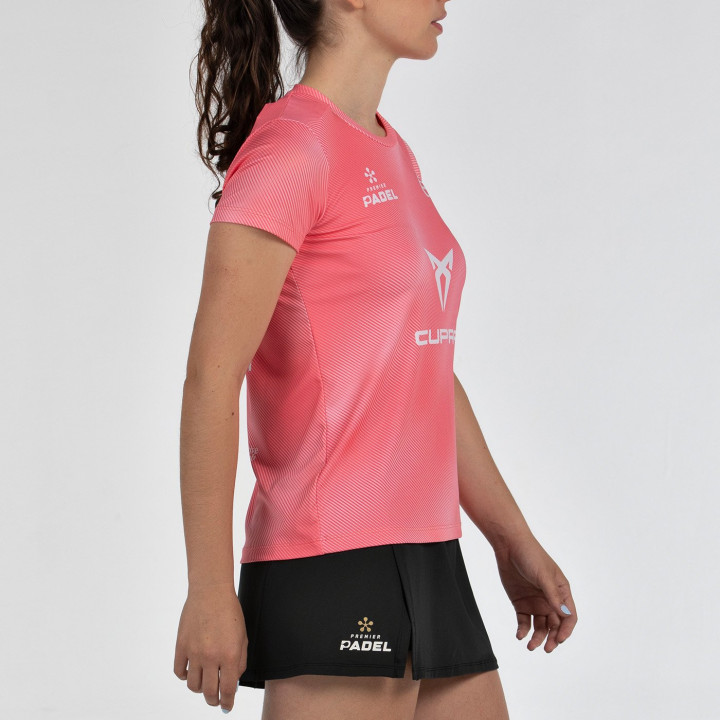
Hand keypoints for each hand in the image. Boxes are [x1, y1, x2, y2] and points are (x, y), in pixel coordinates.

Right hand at [174, 583, 247, 712]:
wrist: (211, 592)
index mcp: (230, 654)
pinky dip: (185, 676)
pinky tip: (191, 671)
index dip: (227, 702)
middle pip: (209, 692)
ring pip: (193, 685)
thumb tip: (233, 682)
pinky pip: (179, 672)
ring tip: (205, 683)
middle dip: (214, 701)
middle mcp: (211, 656)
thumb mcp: (243, 637)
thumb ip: (240, 661)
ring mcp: (194, 652)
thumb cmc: (230, 612)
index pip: (227, 690)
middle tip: (216, 700)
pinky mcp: (181, 646)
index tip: (227, 706)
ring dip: (200, 689)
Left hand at [493, 536, 576, 652]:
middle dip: (552, 638)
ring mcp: (535, 602)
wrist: (509, 546)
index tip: (559, 640)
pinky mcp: (521, 603)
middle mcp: (550, 600)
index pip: (569, 616)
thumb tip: (565, 615)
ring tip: (530, 646)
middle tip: (546, 649)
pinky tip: (520, 635)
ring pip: (540, 627)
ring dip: (537, 638)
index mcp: (561, 592)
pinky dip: (523, 630)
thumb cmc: (531, 556)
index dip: (566, 630)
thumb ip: (553, 596)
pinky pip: (524, 621)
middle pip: (555, 625)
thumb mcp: (543, 575)